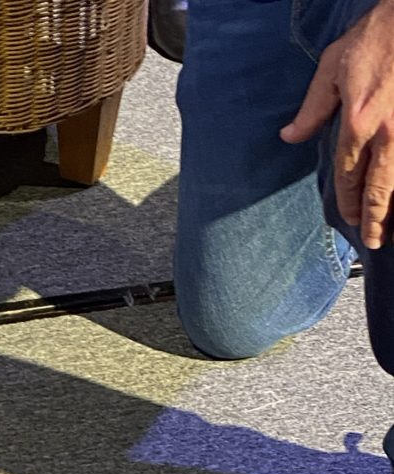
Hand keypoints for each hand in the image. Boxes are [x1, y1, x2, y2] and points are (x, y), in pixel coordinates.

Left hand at [280, 0, 393, 248]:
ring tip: (391, 230)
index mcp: (358, 121)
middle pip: (379, 187)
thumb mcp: (334, 64)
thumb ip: (313, 107)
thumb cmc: (379, 33)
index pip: (348, 174)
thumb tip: (289, 136)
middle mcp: (387, 133)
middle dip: (374, 218)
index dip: (347, 201)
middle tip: (375, 241)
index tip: (348, 217)